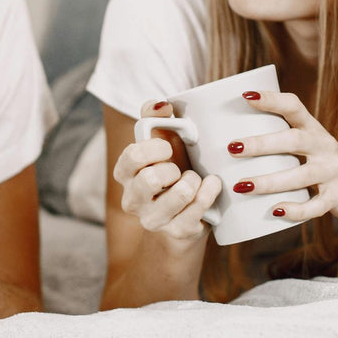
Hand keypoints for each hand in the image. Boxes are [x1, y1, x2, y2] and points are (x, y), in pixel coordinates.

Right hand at [110, 100, 222, 242]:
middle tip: (179, 169)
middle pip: (149, 179)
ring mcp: (154, 220)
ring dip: (192, 181)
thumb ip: (155, 117)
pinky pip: (196, 211)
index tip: (168, 149)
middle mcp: (133, 200)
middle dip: (171, 169)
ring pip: (178, 196)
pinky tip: (211, 185)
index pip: (131, 157)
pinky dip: (208, 193)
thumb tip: (162, 105)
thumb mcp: (163, 140)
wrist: (188, 211)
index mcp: (125, 174)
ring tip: (195, 178)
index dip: (154, 149)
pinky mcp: (177, 232)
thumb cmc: (174, 168)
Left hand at [232, 90, 337, 224]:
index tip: (246, 96)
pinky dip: (296, 209)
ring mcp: (333, 170)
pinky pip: (316, 205)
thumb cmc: (314, 161)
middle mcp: (324, 145)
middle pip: (293, 140)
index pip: (293, 106)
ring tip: (242, 185)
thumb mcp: (303, 143)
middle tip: (233, 147)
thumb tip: (220, 138)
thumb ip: (276, 138)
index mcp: (311, 127)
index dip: (272, 99)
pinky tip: (275, 210)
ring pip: (301, 175)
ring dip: (270, 180)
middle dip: (262, 144)